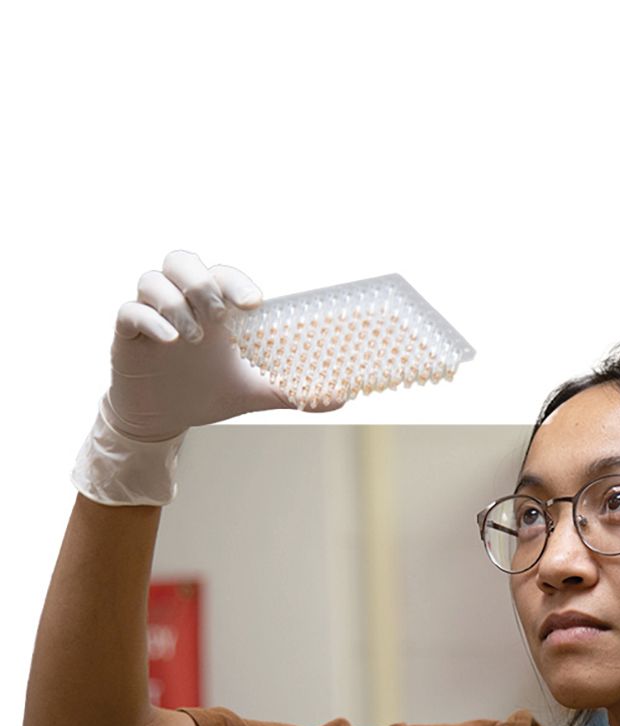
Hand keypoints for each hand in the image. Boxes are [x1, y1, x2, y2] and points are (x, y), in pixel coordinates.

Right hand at [105, 249, 293, 441]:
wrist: (164, 420)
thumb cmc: (208, 393)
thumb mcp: (254, 393)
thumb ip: (293, 390)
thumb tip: (343, 398)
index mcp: (214, 309)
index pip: (222, 275)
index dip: (236, 281)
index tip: (254, 304)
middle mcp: (182, 304)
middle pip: (181, 260)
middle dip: (203, 282)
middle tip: (220, 315)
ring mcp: (152, 316)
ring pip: (152, 279)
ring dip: (176, 302)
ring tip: (196, 336)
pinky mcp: (126, 336)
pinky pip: (128, 311)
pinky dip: (149, 320)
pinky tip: (170, 341)